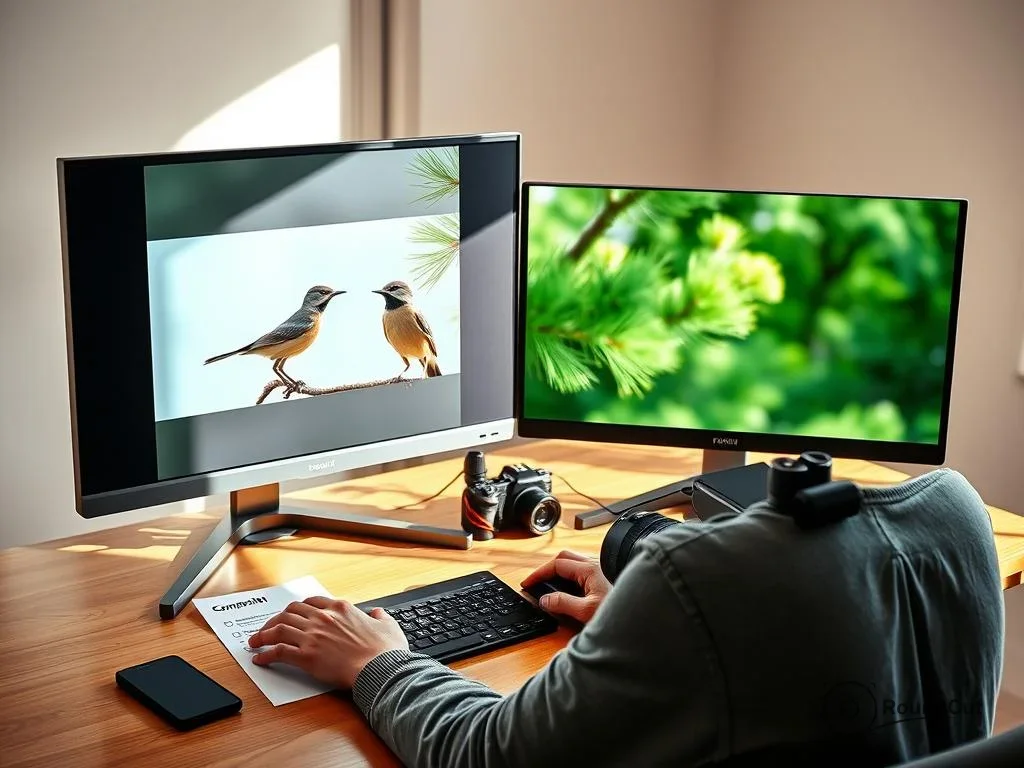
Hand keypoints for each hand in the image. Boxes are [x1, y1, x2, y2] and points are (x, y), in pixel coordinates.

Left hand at [248, 596, 408, 688]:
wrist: (379, 668)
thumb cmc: (385, 651)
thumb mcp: (389, 625)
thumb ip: (380, 617)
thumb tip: (378, 614)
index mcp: (341, 608)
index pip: (311, 602)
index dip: (297, 608)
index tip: (291, 614)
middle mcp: (323, 618)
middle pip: (290, 612)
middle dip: (275, 618)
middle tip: (268, 627)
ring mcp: (313, 636)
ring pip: (278, 629)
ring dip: (263, 634)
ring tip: (255, 641)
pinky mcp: (306, 656)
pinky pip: (278, 651)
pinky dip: (265, 654)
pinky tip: (260, 658)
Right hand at [520, 550, 611, 624]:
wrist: (641, 619)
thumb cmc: (620, 613)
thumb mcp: (586, 611)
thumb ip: (563, 604)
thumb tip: (545, 599)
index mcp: (589, 569)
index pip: (557, 564)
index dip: (539, 573)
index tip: (528, 583)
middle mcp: (595, 565)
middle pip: (563, 558)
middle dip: (546, 568)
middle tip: (535, 582)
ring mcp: (600, 570)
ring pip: (573, 563)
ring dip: (557, 571)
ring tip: (547, 585)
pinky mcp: (603, 578)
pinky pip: (581, 571)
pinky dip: (568, 576)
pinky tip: (567, 588)